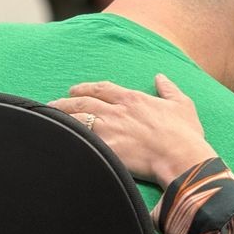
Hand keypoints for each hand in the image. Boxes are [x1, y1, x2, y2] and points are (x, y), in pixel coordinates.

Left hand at [49, 75, 217, 188]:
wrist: (180, 156)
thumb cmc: (185, 134)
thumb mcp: (182, 105)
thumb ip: (169, 89)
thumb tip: (160, 77)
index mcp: (133, 99)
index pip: (103, 88)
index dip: (87, 88)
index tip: (76, 89)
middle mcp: (117, 110)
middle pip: (83, 101)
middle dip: (66, 101)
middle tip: (54, 103)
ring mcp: (109, 129)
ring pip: (77, 118)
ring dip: (61, 116)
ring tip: (48, 118)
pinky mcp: (106, 148)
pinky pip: (80, 139)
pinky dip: (67, 136)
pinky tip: (57, 138)